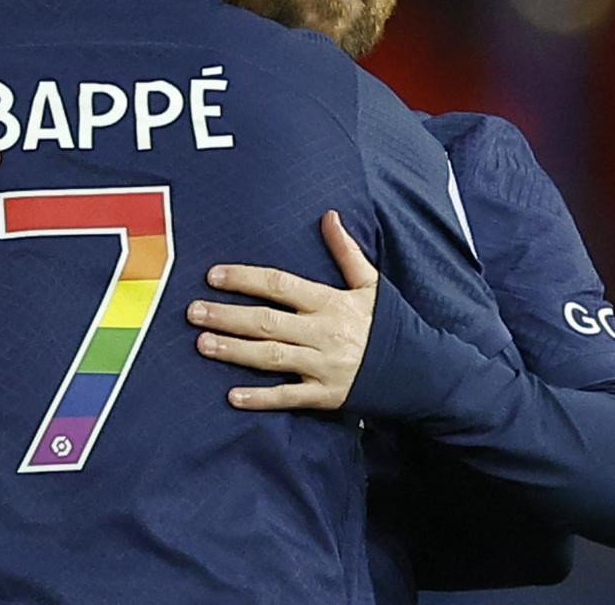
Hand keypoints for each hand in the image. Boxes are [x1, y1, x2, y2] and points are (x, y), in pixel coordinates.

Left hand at [186, 210, 378, 409]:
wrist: (422, 372)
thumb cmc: (391, 323)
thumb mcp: (371, 284)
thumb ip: (346, 251)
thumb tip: (329, 216)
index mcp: (331, 302)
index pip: (280, 285)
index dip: (246, 279)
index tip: (214, 276)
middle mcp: (323, 333)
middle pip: (267, 322)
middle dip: (227, 315)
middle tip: (192, 311)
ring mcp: (323, 366)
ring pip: (271, 357)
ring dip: (234, 351)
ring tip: (202, 343)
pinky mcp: (326, 396)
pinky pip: (289, 397)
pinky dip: (261, 398)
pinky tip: (232, 396)